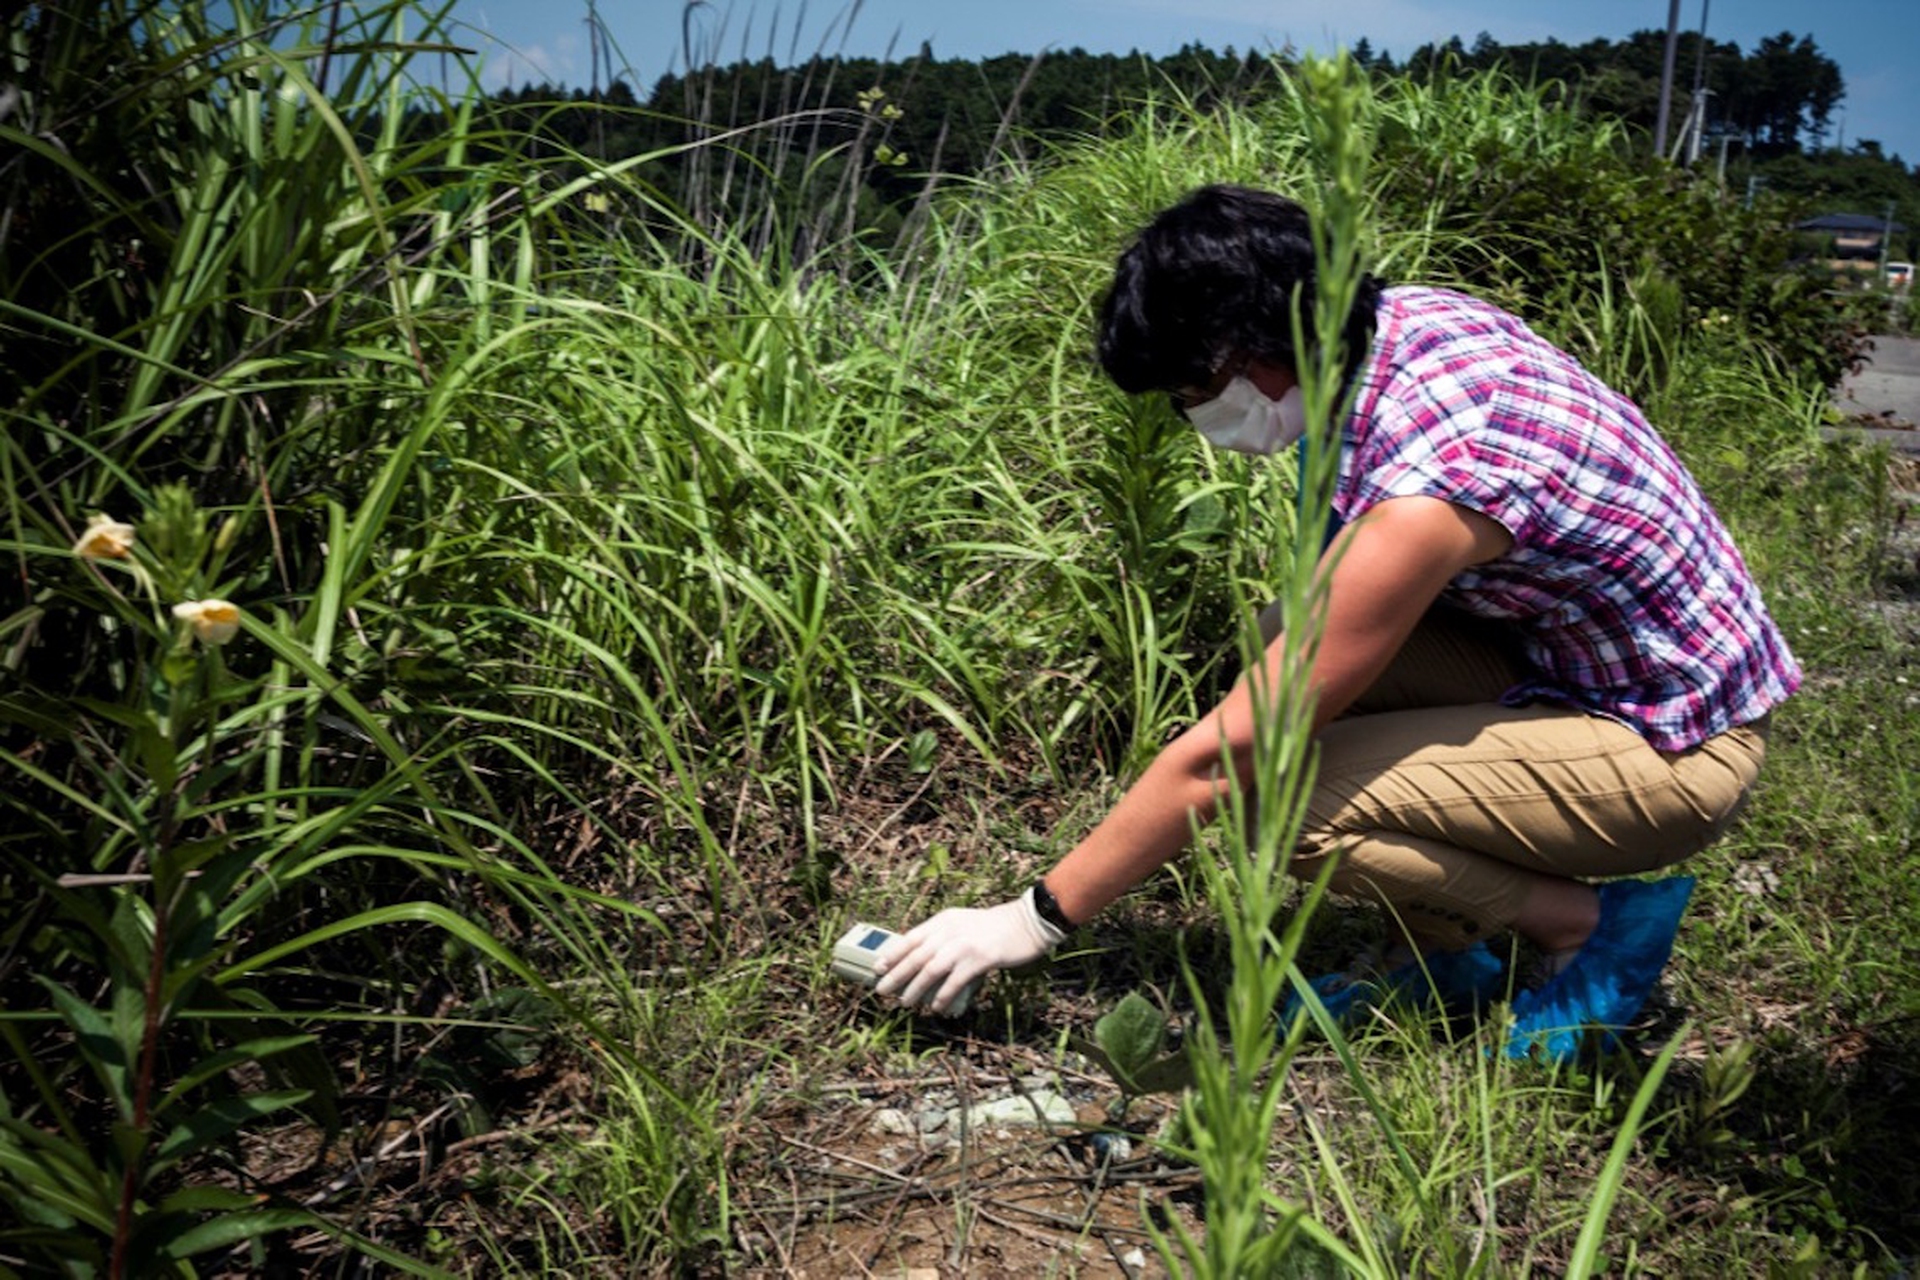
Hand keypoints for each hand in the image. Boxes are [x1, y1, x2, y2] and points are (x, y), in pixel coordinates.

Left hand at [873, 889, 1066, 1013]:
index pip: (911, 937)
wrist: (1026, 923)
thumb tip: (922, 960)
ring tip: (905, 1002)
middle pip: (916, 956)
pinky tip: (937, 1007)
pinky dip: (943, 997)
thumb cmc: (994, 927)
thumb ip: (944, 936)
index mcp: (944, 920)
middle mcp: (950, 930)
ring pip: (930, 970)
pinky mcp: (980, 959)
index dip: (893, 954)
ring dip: (915, 989)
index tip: (878, 968)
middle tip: (882, 990)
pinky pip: (954, 982)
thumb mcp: (963, 924)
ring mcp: (964, 945)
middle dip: (896, 975)